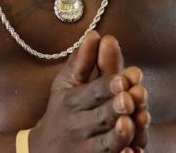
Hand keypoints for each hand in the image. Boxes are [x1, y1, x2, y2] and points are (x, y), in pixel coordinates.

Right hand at [30, 31, 139, 152]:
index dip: (107, 86)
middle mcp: (77, 126)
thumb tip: (95, 34)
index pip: (91, 92)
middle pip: (100, 117)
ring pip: (106, 143)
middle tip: (129, 98)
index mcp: (71, 101)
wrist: (44, 150)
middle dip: (115, 108)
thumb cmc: (62, 110)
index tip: (123, 78)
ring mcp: (85, 149)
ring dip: (120, 134)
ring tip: (130, 122)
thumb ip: (83, 61)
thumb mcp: (67, 84)